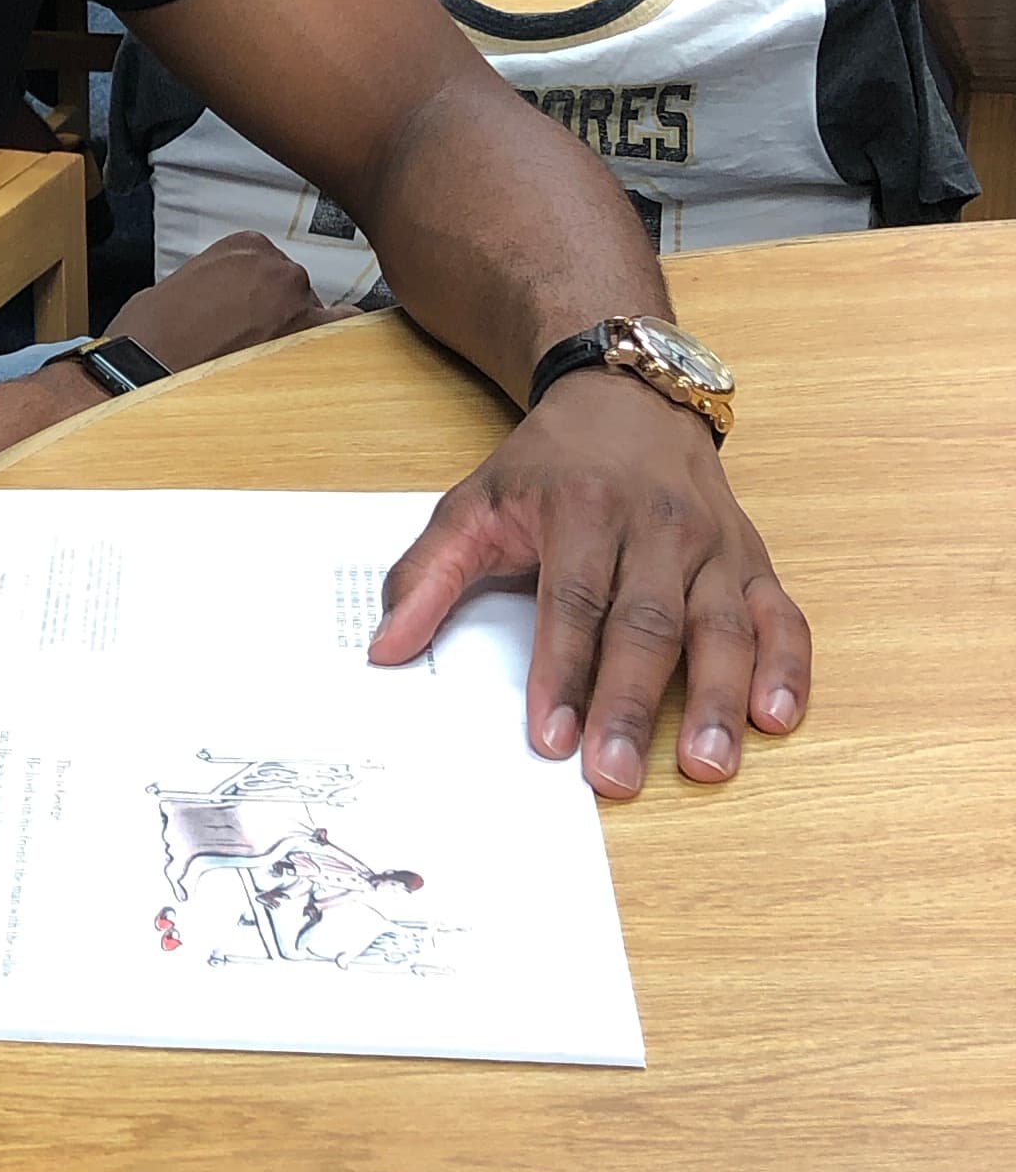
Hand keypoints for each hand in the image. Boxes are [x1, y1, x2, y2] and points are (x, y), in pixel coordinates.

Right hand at [109, 231, 326, 372]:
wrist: (146, 368)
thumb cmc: (149, 335)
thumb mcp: (172, 287)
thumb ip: (207, 284)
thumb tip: (211, 303)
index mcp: (243, 245)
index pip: (269, 265)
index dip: (259, 295)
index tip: (249, 311)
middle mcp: (275, 266)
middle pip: (294, 289)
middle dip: (279, 315)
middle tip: (253, 341)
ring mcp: (296, 299)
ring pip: (316, 312)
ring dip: (299, 333)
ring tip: (271, 361)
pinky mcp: (310, 334)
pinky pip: (346, 331)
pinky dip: (341, 342)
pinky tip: (325, 358)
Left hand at [371, 371, 810, 794]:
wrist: (626, 396)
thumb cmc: (548, 464)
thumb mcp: (473, 502)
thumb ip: (426, 575)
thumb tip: (385, 649)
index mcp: (582, 510)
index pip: (572, 601)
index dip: (561, 672)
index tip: (550, 738)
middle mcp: (656, 525)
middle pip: (646, 624)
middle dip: (629, 704)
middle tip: (616, 775)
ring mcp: (712, 544)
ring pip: (720, 627)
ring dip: (716, 699)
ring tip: (706, 765)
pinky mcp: (752, 558)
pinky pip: (779, 614)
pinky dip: (787, 666)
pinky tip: (778, 718)